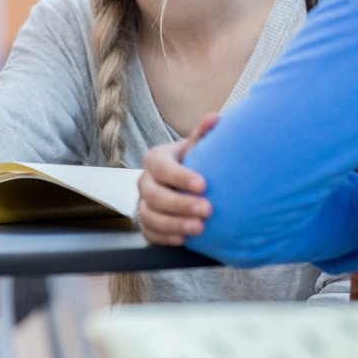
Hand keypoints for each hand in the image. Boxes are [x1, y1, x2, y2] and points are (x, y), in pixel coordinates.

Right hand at [137, 113, 219, 245]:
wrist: (184, 184)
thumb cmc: (192, 162)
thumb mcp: (195, 148)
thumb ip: (203, 134)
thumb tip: (214, 117)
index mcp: (155, 159)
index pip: (162, 167)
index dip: (180, 177)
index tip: (204, 185)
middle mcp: (145, 181)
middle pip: (154, 195)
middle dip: (180, 204)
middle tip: (208, 210)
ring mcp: (143, 203)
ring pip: (149, 216)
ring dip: (174, 224)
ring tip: (199, 228)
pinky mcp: (145, 223)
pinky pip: (149, 233)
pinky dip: (165, 237)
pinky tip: (184, 240)